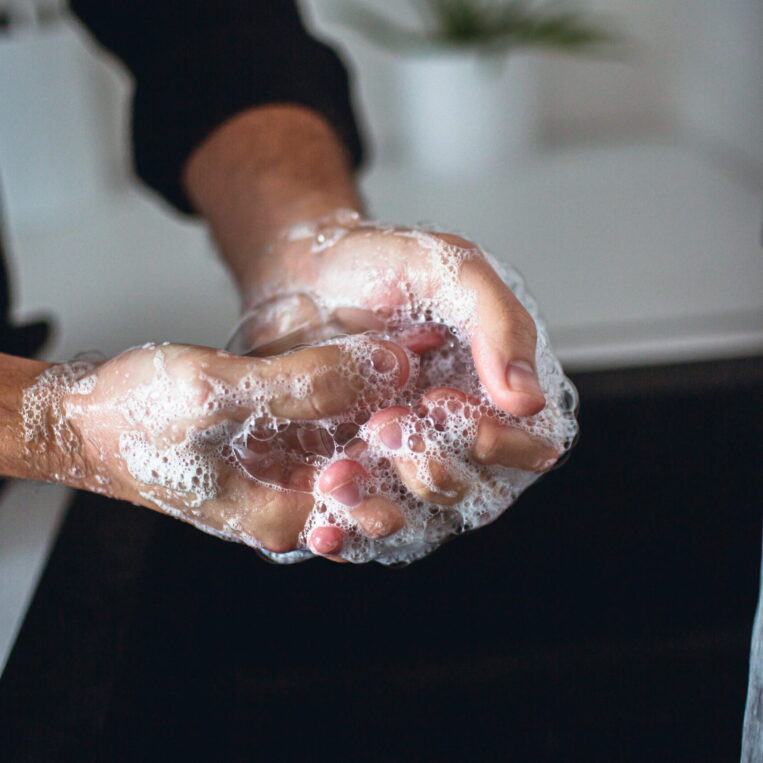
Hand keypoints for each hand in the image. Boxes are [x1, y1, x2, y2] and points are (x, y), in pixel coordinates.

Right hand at [41, 339, 410, 553]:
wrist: (86, 416)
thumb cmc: (133, 415)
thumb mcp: (217, 391)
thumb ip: (305, 382)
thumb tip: (388, 364)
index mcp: (284, 513)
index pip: (379, 491)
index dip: (416, 439)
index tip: (441, 391)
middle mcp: (297, 503)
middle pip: (381, 471)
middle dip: (416, 419)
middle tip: (448, 371)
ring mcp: (292, 476)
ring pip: (365, 440)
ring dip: (396, 396)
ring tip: (428, 349)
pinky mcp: (286, 448)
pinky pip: (340, 422)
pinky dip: (365, 389)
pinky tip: (390, 352)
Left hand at [233, 214, 571, 561]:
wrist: (301, 273)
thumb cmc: (380, 264)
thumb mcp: (448, 269)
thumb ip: (498, 323)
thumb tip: (529, 400)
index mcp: (496, 391)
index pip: (529, 447)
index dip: (496, 443)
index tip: (440, 403)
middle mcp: (458, 436)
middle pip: (476, 494)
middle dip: (434, 472)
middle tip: (384, 425)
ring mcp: (407, 460)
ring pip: (422, 520)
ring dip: (386, 512)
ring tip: (340, 476)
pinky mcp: (360, 474)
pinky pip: (364, 524)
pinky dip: (348, 533)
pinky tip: (324, 528)